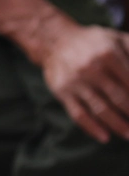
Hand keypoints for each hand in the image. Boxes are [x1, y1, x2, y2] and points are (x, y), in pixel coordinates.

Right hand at [38, 22, 128, 141]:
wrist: (55, 41)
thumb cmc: (94, 42)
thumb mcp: (116, 39)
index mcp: (108, 53)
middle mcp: (91, 68)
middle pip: (120, 98)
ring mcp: (76, 81)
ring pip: (100, 109)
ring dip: (118, 125)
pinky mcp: (63, 92)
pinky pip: (78, 113)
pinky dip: (91, 127)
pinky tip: (104, 137)